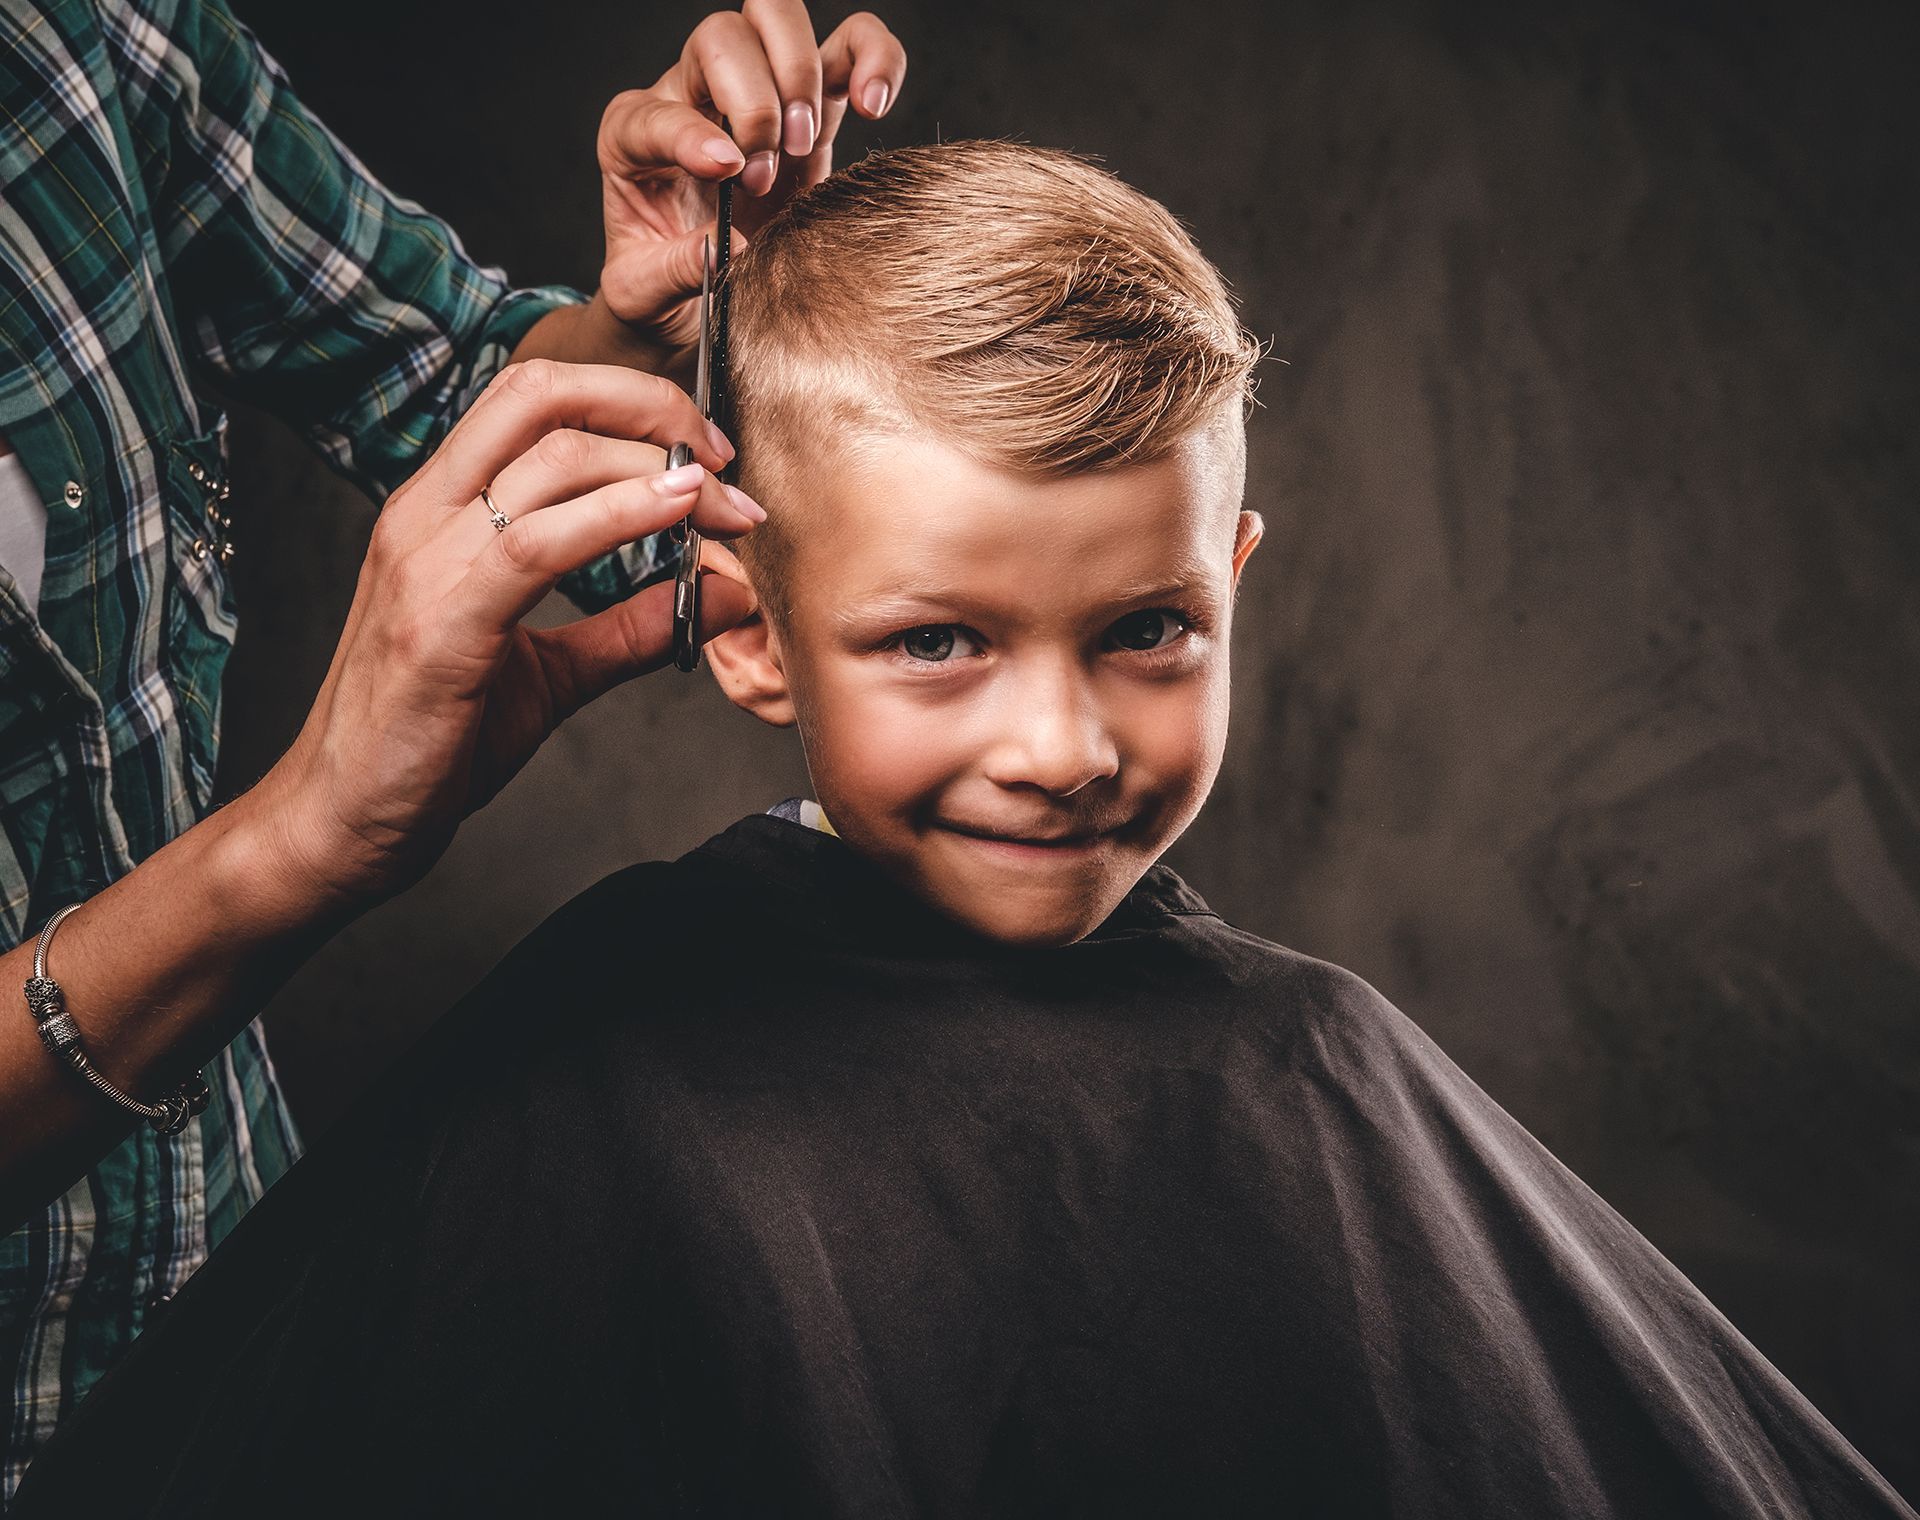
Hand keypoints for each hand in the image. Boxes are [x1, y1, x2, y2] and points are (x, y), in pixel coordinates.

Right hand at [260, 360, 761, 904]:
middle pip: (541, 395)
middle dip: (648, 406)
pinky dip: (619, 517)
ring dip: (655, 467)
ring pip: (549, 458)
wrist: (338, 823)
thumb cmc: (430, 742)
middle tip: (724, 458)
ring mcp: (425, 564)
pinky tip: (677, 515)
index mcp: (439, 511)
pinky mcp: (439, 625)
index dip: (629, 403)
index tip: (706, 453)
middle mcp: (424, 517)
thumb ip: (631, 629)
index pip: (532, 400)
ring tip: (725, 504)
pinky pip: (536, 544)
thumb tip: (724, 592)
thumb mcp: (552, 674)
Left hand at [588, 2, 906, 371]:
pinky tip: (873, 101)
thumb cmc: (660, 289)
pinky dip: (871, 58)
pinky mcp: (810, 109)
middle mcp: (690, 96)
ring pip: (778, 20)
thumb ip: (673, 270)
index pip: (659, 110)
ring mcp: (756, 94)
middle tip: (764, 173)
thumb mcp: (643, 293)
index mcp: (633, 136)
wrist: (694, 303)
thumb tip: (724, 250)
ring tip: (805, 143)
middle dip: (753, 100)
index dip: (693, 134)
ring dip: (802, 74)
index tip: (728, 171)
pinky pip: (848, 49)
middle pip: (721, 36)